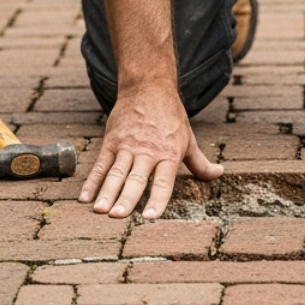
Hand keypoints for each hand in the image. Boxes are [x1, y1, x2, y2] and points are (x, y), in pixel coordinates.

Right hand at [79, 85, 223, 217]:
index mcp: (168, 154)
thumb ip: (200, 163)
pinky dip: (91, 181)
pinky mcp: (111, 141)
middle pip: (135, 179)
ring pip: (115, 173)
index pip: (163, 181)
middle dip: (125, 198)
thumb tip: (220, 174)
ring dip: (106, 192)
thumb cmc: (170, 116)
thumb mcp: (188, 138)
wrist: (148, 87)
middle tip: (116, 216)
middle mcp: (147, 152)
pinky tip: (85, 197)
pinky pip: (100, 164)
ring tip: (99, 210)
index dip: (157, 200)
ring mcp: (127, 146)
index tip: (150, 217)